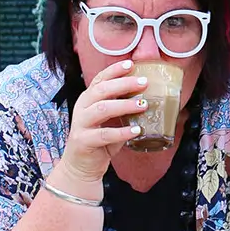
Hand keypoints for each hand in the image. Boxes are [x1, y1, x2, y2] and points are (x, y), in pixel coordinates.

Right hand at [57, 60, 147, 186]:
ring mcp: (80, 124)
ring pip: (102, 109)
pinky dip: (122, 132)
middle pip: (101, 90)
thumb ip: (122, 108)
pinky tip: (136, 130)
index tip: (131, 64)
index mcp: (88, 100)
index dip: (114, 71)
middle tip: (144, 83)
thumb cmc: (99, 140)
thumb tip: (149, 96)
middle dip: (124, 84)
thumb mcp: (110, 120)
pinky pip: (104, 134)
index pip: (100, 79)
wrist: (81, 166)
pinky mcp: (83, 141)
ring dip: (125, 105)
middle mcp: (82, 108)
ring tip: (144, 104)